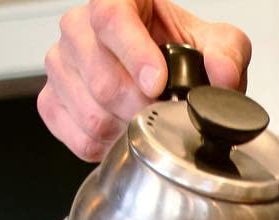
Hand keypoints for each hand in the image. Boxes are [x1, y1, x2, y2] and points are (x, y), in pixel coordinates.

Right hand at [40, 0, 250, 160]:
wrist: (159, 75)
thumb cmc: (177, 51)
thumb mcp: (214, 43)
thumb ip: (227, 53)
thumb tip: (224, 77)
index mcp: (116, 0)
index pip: (110, 18)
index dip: (134, 54)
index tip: (159, 83)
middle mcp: (78, 28)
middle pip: (100, 77)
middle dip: (140, 106)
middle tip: (163, 112)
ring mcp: (60, 64)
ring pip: (89, 111)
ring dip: (126, 129)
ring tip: (147, 121)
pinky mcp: (51, 101)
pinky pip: (76, 134)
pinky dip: (107, 146)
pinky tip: (124, 133)